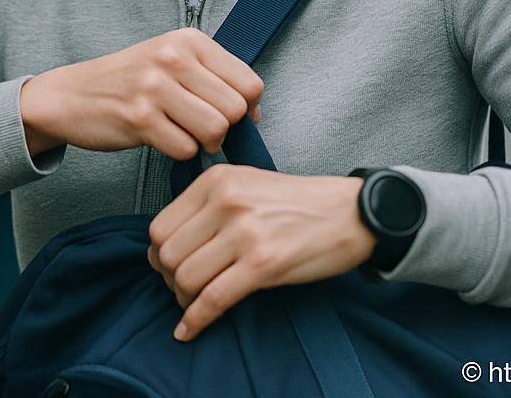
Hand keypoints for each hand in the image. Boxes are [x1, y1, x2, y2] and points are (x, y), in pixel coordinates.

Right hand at [18, 27, 262, 159]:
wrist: (70, 96)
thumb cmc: (130, 82)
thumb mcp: (172, 61)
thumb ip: (214, 77)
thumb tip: (255, 112)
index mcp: (188, 40)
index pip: (249, 83)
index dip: (247, 109)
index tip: (227, 115)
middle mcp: (173, 58)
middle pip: (235, 109)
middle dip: (225, 129)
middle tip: (201, 130)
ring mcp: (154, 87)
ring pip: (215, 129)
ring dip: (204, 143)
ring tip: (184, 135)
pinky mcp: (139, 118)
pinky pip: (185, 149)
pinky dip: (179, 153)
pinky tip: (162, 140)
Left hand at [147, 166, 374, 341]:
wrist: (351, 213)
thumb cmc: (298, 203)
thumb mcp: (245, 184)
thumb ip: (207, 205)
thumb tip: (170, 243)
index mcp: (216, 181)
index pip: (160, 226)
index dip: (159, 254)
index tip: (168, 267)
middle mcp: (225, 202)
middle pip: (168, 254)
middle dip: (168, 279)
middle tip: (182, 289)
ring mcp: (244, 233)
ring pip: (186, 278)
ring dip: (183, 300)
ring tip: (193, 304)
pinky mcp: (263, 264)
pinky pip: (213, 299)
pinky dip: (196, 321)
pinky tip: (189, 330)